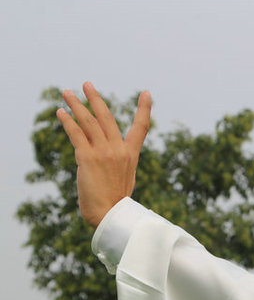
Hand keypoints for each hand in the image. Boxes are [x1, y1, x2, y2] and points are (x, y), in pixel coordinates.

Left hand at [56, 82, 151, 226]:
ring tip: (67, 93)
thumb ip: (114, 160)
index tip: (146, 93)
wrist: (110, 214)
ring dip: (76, 105)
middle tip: (87, 85)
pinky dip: (67, 121)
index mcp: (131, 155)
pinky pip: (76, 134)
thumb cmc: (115, 202)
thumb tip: (101, 151)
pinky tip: (60, 113)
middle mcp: (119, 150)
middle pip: (106, 117)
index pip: (141, 127)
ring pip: (89, 122)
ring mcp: (103, 153)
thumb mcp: (122, 177)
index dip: (144, 109)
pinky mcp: (87, 158)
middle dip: (95, 99)